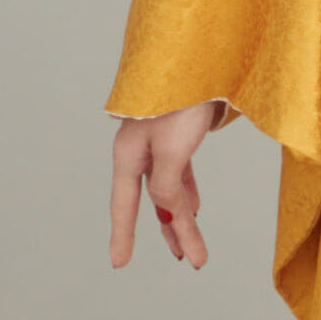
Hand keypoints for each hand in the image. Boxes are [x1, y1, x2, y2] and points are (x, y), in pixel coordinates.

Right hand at [108, 101, 235, 269]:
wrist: (201, 55)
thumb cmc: (181, 99)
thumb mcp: (173, 149)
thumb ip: (168, 185)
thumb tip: (169, 213)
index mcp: (129, 153)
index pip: (125, 204)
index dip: (123, 235)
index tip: (119, 264)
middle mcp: (140, 150)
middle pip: (155, 201)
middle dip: (174, 232)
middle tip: (191, 260)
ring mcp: (160, 142)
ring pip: (171, 189)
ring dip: (184, 217)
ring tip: (193, 246)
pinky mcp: (180, 134)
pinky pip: (182, 173)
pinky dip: (189, 193)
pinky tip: (196, 208)